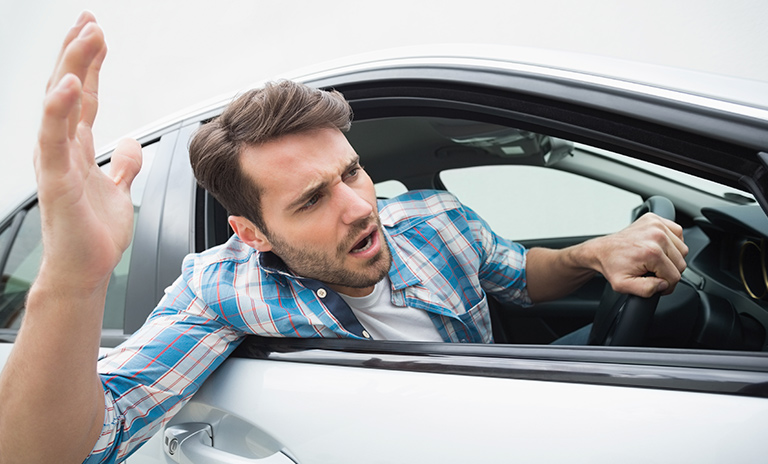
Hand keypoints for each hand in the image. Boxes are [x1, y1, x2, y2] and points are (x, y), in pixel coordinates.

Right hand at [33, 12, 141, 292]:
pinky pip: (55, 141)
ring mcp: (56, 163)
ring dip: (73, 68)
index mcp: (76, 148)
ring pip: (60, 105)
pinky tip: (71, 86)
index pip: (84, 96)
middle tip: (90, 20)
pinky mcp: (57, 182)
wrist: (86, 271)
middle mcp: (62, 149)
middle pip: (70, 90)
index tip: (96, 32)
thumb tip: (132, 142)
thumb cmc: (95, 235)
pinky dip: (59, 111)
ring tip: (87, 35)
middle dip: (79, 53)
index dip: (90, 63)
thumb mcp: (119, 190)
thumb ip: (123, 165)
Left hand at [588, 213, 688, 296]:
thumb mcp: (623, 285)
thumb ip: (647, 290)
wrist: (602, 250)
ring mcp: (656, 225)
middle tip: (653, 272)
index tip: (656, 283)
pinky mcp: (655, 219)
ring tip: (654, 260)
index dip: (666, 285)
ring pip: (682, 249)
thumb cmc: (612, 265)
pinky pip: (678, 234)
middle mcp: (657, 236)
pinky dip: (672, 243)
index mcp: (651, 252)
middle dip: (668, 271)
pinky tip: (659, 248)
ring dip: (672, 257)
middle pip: (681, 263)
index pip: (674, 276)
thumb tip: (664, 284)